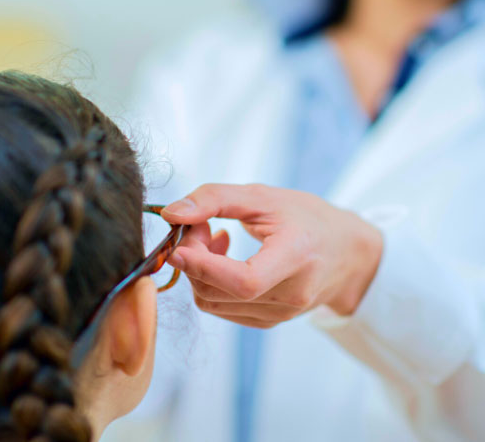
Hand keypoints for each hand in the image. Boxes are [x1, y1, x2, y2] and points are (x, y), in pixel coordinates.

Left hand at [161, 184, 382, 327]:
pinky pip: (221, 308)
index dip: (203, 266)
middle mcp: (290, 295)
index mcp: (296, 258)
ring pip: (213, 303)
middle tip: (199, 226)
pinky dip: (210, 283)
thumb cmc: (307, 218)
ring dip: (199, 271)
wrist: (347, 253)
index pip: (244, 281)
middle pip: (219, 293)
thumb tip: (171, 214)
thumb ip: (215, 199)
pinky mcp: (268, 322)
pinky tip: (225, 258)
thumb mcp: (264, 196)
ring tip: (215, 238)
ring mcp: (279, 314)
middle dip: (193, 259)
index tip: (178, 244)